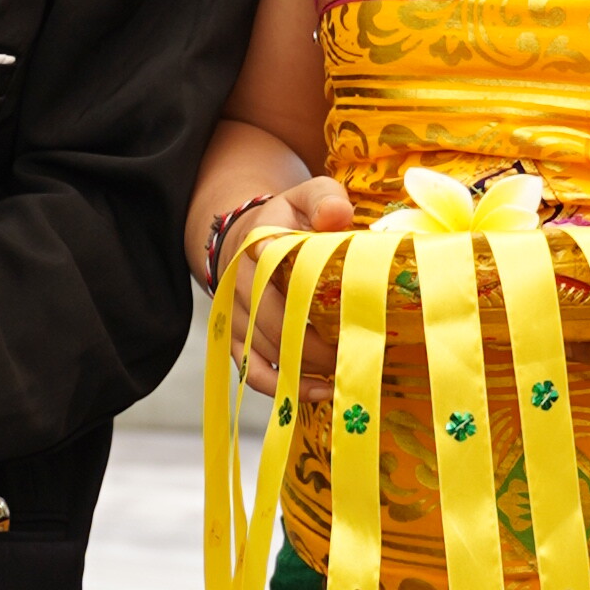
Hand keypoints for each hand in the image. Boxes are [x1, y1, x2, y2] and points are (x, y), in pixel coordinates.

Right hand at [208, 170, 353, 394]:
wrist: (246, 238)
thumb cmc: (288, 219)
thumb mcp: (308, 197)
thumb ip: (325, 200)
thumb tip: (337, 215)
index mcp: (258, 244)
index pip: (273, 268)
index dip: (302, 289)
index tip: (340, 308)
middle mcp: (238, 282)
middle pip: (273, 321)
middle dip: (315, 343)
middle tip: (355, 350)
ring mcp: (234, 315)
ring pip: (266, 351)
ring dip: (306, 367)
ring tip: (346, 372)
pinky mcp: (235, 339)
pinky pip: (253, 372)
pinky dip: (285, 388)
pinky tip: (318, 392)